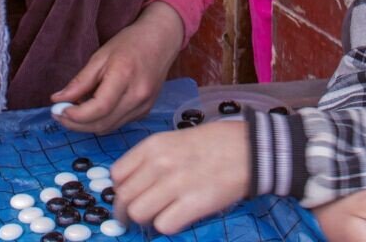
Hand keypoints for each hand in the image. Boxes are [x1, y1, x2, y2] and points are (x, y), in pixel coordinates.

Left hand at [50, 1, 182, 133]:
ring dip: (87, 125)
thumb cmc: (130, 43)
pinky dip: (101, 121)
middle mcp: (137, 96)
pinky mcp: (145, 111)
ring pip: (109, 128)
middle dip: (76, 124)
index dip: (75, 115)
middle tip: (58, 114)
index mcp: (124, 77)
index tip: (58, 110)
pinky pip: (118, 124)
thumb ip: (80, 81)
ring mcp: (144, 106)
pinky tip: (92, 110)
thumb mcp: (100, 56)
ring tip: (71, 112)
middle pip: (102, 124)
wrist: (161, 40)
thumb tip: (57, 99)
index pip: (98, 108)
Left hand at [110, 120, 249, 233]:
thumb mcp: (174, 140)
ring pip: (139, 214)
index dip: (120, 190)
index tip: (128, 196)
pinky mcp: (193, 203)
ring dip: (147, 220)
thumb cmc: (213, 143)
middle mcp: (159, 163)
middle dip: (126, 212)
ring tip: (159, 216)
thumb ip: (150, 160)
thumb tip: (132, 185)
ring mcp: (175, 184)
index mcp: (153, 145)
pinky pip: (163, 225)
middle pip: (124, 197)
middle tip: (135, 217)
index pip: (116, 174)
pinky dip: (168, 225)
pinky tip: (178, 218)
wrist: (249, 149)